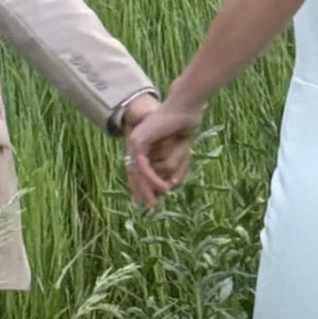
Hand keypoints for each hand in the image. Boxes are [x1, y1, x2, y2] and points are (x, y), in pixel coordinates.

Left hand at [124, 96, 202, 211]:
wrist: (184, 110)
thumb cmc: (184, 129)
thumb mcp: (180, 155)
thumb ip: (173, 170)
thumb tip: (169, 187)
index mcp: (144, 146)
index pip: (138, 171)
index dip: (142, 187)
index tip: (149, 202)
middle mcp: (136, 144)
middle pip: (133, 174)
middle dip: (141, 192)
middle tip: (149, 208)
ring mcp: (134, 142)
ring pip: (136, 172)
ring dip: (146, 189)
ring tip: (154, 203)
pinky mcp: (138, 141)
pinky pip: (143, 166)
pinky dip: (152, 178)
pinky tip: (161, 187)